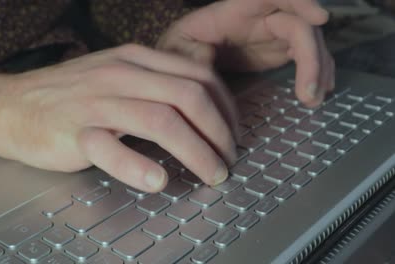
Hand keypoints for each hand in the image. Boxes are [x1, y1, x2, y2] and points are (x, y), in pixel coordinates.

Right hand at [0, 44, 238, 191]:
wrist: (11, 104)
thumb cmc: (69, 95)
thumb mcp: (117, 73)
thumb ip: (156, 80)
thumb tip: (202, 98)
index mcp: (136, 59)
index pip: (198, 76)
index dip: (226, 108)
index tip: (233, 134)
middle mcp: (121, 75)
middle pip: (188, 96)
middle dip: (219, 132)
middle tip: (228, 160)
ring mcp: (97, 102)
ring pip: (160, 120)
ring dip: (196, 151)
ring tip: (210, 174)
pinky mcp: (75, 131)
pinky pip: (109, 147)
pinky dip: (136, 165)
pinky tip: (157, 180)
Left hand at [157, 0, 334, 106]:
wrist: (186, 58)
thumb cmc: (180, 47)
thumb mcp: (176, 46)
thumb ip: (189, 53)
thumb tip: (207, 60)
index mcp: (236, 9)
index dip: (300, 0)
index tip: (320, 18)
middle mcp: (261, 16)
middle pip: (299, 25)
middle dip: (311, 56)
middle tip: (309, 92)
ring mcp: (272, 34)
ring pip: (308, 42)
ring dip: (318, 69)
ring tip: (313, 99)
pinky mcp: (276, 51)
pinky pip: (305, 56)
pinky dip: (315, 72)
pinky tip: (317, 90)